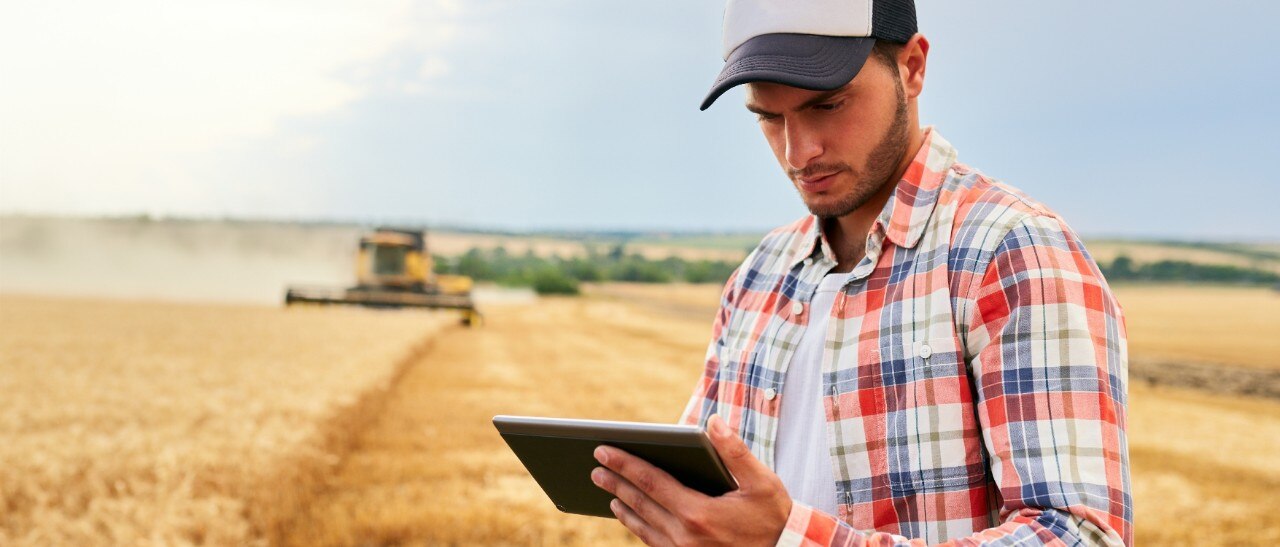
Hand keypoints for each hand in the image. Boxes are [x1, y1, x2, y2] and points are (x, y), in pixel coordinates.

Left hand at [591, 414, 792, 546]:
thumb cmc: (774, 517)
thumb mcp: (763, 482)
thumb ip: (736, 451)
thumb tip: (712, 421)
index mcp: (699, 513)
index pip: (651, 481)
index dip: (624, 463)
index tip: (603, 449)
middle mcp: (685, 536)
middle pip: (640, 502)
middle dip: (615, 481)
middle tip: (596, 464)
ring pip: (642, 525)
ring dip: (622, 504)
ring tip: (606, 487)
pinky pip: (652, 541)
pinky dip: (636, 525)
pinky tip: (628, 513)